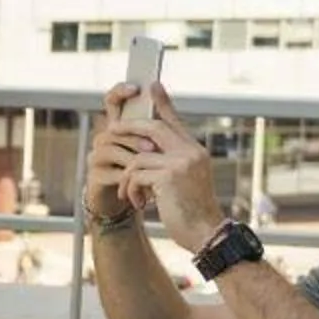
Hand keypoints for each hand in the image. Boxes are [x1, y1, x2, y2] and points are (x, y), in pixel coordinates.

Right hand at [86, 84, 150, 224]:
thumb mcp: (151, 147)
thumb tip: (164, 94)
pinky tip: (145, 186)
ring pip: (114, 150)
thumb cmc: (143, 171)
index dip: (120, 91)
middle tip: (153, 148)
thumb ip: (156, 125)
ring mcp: (96, 157)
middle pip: (116, 129)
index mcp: (118, 126)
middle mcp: (103, 138)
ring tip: (152, 168)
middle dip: (135, 138)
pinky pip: (113, 173)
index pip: (112, 101)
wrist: (128, 202)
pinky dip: (131, 180)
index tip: (136, 88)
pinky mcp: (95, 177)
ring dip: (135, 159)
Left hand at [113, 87, 223, 252]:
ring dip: (128, 178)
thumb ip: (172, 163)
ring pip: (138, 157)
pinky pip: (135, 175)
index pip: (175, 120)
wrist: (206, 233)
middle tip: (111, 129)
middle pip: (152, 127)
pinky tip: (138, 204)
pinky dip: (131, 190)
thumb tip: (147, 153)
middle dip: (128, 127)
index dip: (163, 102)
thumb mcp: (186, 182)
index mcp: (195, 151)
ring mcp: (180, 163)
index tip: (152, 85)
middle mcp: (190, 152)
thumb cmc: (193, 212)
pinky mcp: (168, 177)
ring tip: (131, 195)